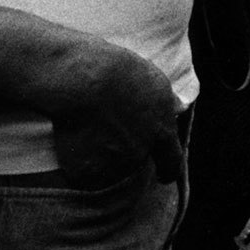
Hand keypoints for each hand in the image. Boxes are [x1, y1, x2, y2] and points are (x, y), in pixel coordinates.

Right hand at [46, 39, 183, 188]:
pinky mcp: (85, 172)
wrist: (87, 82)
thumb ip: (166, 104)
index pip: (172, 161)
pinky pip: (80, 171)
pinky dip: (75, 159)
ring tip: (86, 127)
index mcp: (161, 132)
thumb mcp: (156, 83)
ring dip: (97, 156)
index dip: (168, 169)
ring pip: (105, 169)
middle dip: (122, 151)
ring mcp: (112, 165)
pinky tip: (71, 135)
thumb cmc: (121, 74)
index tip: (163, 176)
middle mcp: (140, 153)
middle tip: (105, 128)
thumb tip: (178, 109)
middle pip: (133, 161)